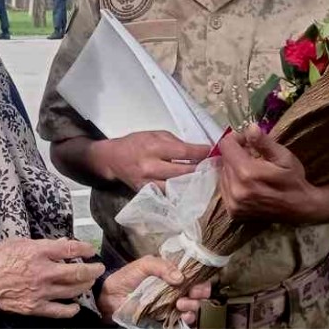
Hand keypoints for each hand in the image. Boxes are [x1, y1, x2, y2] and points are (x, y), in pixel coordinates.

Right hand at [0, 237, 104, 318]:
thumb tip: (62, 244)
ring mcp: (40, 291)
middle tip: (98, 268)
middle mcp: (43, 272)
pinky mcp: (35, 307)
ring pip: (72, 290)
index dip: (85, 248)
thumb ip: (43, 244)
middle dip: (92, 269)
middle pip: (77, 271)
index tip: (91, 250)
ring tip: (88, 282)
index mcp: (38, 252)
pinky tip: (75, 306)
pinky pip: (59, 311)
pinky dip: (70, 309)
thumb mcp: (18, 243)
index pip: (70, 248)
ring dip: (84, 286)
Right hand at [93, 131, 211, 191]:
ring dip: (192, 183)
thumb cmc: (136, 143)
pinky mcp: (146, 192)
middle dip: (201, 169)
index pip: (183, 152)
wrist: (114, 159)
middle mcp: (151, 166)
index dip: (201, 153)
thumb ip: (175, 143)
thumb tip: (196, 150)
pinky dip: (179, 191)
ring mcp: (148, 182)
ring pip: (177, 186)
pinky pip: (167, 194)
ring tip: (204, 179)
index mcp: (153, 147)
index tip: (213, 152)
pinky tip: (189, 188)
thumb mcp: (155, 134)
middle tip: (214, 167)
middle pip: (183, 172)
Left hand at [99, 256, 211, 325]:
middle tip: (194, 292)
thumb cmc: (125, 278)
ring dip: (193, 304)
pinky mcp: (167, 317)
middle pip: (197, 289)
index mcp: (171, 272)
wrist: (110, 298)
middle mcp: (175, 288)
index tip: (199, 278)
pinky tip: (183, 315)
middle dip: (201, 291)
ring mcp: (172, 303)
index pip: (192, 272)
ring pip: (194, 304)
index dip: (200, 275)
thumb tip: (180, 277)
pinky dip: (188, 318)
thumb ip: (161, 266)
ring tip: (181, 304)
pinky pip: (184, 319)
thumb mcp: (143, 264)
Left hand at [217, 124, 328, 223]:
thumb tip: (247, 127)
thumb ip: (264, 142)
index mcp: (247, 174)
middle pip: (223, 159)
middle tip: (254, 150)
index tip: (248, 138)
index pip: (226, 146)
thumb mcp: (286, 156)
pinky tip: (252, 179)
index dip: (235, 138)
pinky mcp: (235, 210)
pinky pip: (226, 187)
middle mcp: (236, 191)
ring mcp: (234, 203)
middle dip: (236, 152)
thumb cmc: (299, 178)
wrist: (307, 208)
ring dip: (234, 166)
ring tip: (255, 165)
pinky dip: (234, 180)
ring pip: (223, 173)